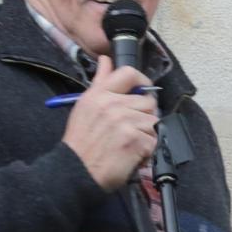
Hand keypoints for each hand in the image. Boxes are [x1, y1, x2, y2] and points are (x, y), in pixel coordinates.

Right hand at [62, 55, 158, 191]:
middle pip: (149, 102)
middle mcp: (113, 105)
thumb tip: (106, 60)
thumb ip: (100, 82)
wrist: (76, 170)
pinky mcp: (135, 140)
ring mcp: (125, 122)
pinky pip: (154, 140)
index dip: (142, 81)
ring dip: (146, 135)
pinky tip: (132, 153)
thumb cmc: (81, 142)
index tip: (144, 90)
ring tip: (129, 143)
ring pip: (154, 122)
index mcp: (100, 94)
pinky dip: (147, 151)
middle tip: (131, 129)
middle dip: (144, 116)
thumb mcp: (85, 106)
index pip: (129, 73)